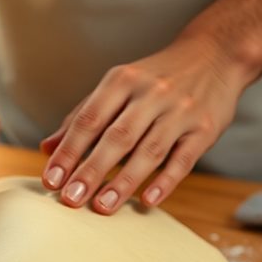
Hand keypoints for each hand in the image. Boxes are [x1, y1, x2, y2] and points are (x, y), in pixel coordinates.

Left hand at [40, 36, 242, 213]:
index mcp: (122, 80)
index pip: (89, 120)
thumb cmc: (155, 78)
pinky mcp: (205, 128)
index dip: (68, 152)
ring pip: (149, 150)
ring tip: (102, 207)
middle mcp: (151, 93)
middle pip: (116, 137)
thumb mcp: (117, 86)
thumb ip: (82, 116)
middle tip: (71, 199)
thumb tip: (47, 148)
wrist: (214, 55)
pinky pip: (183, 159)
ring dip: (124, 181)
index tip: (51, 180)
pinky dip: (165, 181)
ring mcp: (180, 111)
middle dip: (91, 170)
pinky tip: (147, 201)